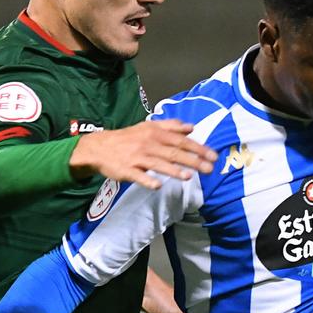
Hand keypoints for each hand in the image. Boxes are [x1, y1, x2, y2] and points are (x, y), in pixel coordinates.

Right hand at [73, 120, 215, 187]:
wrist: (100, 147)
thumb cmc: (128, 138)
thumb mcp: (149, 127)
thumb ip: (171, 126)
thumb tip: (191, 127)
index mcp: (155, 133)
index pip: (181, 140)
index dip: (198, 148)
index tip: (213, 155)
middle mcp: (149, 144)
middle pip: (174, 152)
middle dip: (193, 160)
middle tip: (209, 168)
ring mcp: (137, 157)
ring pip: (158, 163)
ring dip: (173, 170)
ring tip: (188, 176)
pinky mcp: (127, 170)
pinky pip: (138, 176)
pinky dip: (147, 180)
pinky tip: (157, 185)